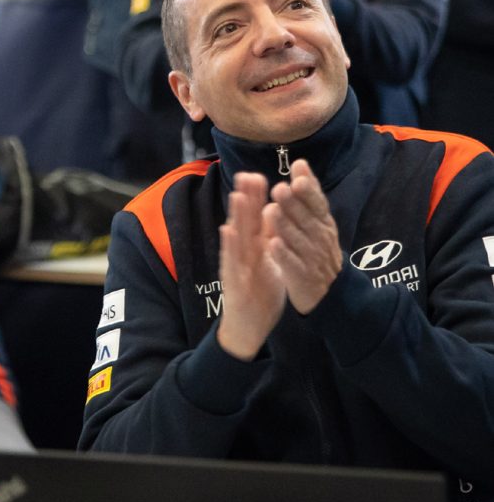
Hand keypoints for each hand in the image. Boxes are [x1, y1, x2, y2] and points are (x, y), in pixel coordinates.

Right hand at [217, 172, 285, 359]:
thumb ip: (269, 238)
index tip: (257, 175)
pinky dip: (229, 245)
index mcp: (255, 248)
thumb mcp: (268, 262)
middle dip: (246, 198)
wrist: (248, 327)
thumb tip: (273, 212)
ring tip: (237, 194)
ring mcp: (236, 265)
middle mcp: (244, 253)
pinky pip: (231, 261)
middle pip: (244, 221)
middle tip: (246, 174)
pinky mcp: (233, 281)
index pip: (256, 219)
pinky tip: (227, 230)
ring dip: (236, 216)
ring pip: (237, 237)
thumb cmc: (260, 293)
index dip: (256, 198)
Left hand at [263, 160, 341, 313]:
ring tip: (270, 211)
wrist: (330, 291)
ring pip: (298, 240)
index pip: (318, 204)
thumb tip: (299, 162)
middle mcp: (320, 238)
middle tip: (278, 189)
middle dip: (292, 205)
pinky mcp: (302, 277)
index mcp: (324, 222)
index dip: (309, 192)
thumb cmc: (318, 247)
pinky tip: (273, 244)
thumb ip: (309, 192)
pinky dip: (284, 255)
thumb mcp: (318, 219)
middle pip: (306, 219)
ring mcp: (312, 258)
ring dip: (284, 226)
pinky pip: (293, 265)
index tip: (297, 179)